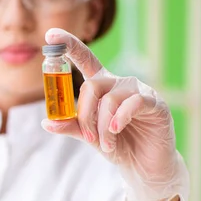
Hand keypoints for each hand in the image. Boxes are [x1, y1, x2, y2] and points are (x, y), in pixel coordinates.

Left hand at [41, 28, 188, 200]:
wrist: (144, 166)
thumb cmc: (116, 146)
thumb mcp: (89, 136)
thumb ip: (70, 126)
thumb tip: (46, 122)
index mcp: (100, 86)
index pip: (84, 59)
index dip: (68, 44)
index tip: (50, 34)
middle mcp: (118, 83)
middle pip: (91, 86)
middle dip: (84, 115)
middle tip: (88, 138)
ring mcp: (138, 90)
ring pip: (109, 99)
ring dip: (102, 126)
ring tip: (105, 144)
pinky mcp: (154, 102)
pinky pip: (132, 103)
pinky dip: (120, 119)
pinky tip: (117, 132)